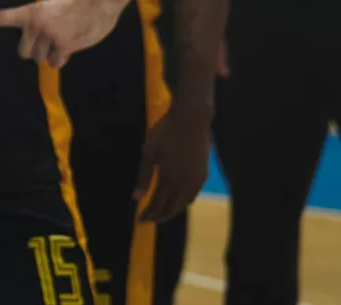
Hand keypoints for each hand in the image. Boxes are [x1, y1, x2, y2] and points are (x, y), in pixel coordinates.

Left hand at [0, 0, 126, 67]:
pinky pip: (55, 63)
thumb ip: (37, 23)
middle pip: (24, 52)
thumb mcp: (49, 8)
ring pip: (41, 59)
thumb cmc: (74, 6)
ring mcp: (48, 36)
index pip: (1, 17)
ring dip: (51, 55)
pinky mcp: (62, 46)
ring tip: (63, 39)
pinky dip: (62, 59)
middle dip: (34, 51)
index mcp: (30, 12)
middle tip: (47, 42)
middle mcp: (35, 25)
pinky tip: (70, 46)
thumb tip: (34, 44)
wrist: (97, 2)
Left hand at [135, 98, 211, 222]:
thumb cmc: (166, 133)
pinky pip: (193, 194)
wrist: (191, 119)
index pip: (158, 204)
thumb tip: (136, 198)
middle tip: (149, 219)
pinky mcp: (204, 173)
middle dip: (160, 215)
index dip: (149, 214)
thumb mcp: (149, 152)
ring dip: (173, 210)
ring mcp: (197, 179)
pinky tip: (178, 200)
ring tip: (162, 212)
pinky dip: (184, 201)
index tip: (140, 221)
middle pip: (172, 207)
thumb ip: (144, 176)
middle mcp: (185, 183)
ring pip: (184, 203)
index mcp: (170, 178)